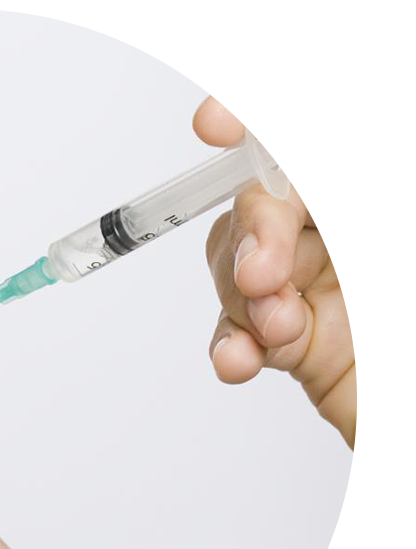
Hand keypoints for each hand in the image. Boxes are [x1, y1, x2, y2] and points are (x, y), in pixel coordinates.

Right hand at [194, 97, 354, 447]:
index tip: (215, 128)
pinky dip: (230, 345)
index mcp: (379, 193)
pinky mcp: (299, 343)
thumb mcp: (399, 239)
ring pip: (238, 266)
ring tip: (278, 327)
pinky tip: (240, 360)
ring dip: (243, 297)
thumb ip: (346, 198)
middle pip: (263, 202)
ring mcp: (317, 285)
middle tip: (262, 275)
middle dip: (251, 232)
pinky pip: (240, 332)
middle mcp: (345, 232)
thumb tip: (289, 152)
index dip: (259, 123)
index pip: (304, 146)